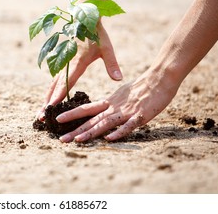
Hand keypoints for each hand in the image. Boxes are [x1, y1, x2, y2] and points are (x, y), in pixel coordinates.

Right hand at [36, 22, 122, 120]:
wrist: (83, 17)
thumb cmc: (96, 34)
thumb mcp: (106, 48)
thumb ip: (112, 64)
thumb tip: (118, 79)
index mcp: (77, 62)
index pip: (66, 83)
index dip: (58, 96)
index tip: (50, 107)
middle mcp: (66, 64)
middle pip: (54, 87)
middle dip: (47, 103)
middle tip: (40, 117)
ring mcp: (62, 62)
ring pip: (52, 84)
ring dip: (46, 98)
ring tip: (41, 111)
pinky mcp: (61, 61)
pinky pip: (54, 79)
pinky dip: (50, 90)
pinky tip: (48, 98)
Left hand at [56, 68, 179, 141]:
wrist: (160, 78)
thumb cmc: (141, 87)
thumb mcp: (121, 94)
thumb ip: (110, 104)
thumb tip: (100, 110)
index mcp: (109, 101)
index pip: (86, 108)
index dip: (71, 114)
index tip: (57, 120)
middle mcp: (114, 107)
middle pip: (92, 120)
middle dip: (75, 130)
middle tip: (61, 139)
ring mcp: (127, 112)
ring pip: (105, 123)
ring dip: (91, 132)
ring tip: (77, 140)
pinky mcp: (141, 116)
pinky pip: (128, 126)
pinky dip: (119, 132)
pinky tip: (109, 139)